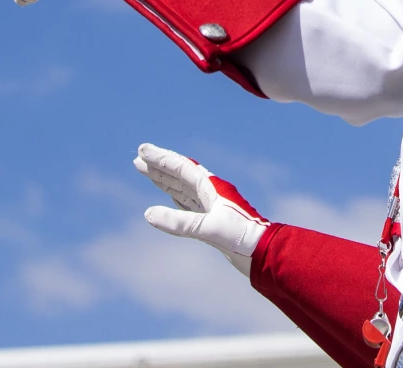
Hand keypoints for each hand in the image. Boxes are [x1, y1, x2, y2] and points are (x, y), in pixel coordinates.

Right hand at [134, 143, 269, 276]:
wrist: (264, 252)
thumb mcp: (210, 229)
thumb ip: (181, 223)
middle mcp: (212, 193)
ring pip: (184, 188)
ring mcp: (212, 206)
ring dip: (165, 180)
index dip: (162, 159)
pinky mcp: (212, 221)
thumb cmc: (243, 237)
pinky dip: (176, 197)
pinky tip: (170, 195)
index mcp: (212, 188)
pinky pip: (189, 204)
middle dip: (159, 167)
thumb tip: (148, 214)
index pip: (182, 168)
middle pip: (181, 175)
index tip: (143, 150)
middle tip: (138, 159)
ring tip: (147, 172)